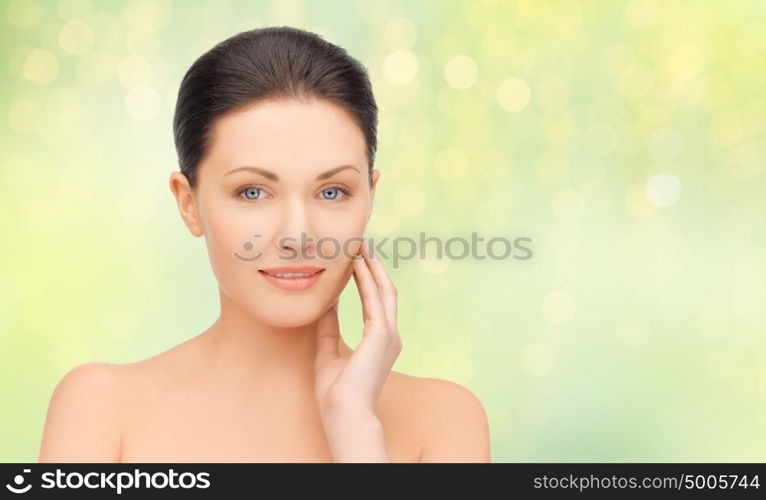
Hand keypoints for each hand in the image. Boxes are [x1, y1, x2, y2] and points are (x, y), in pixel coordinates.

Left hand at [314, 240, 401, 419]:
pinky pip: (374, 301)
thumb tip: (325, 306)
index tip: (358, 261)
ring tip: (360, 248)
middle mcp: (390, 336)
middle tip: (361, 245)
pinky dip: (366, 281)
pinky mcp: (382, 336)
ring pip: (383, 292)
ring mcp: (388, 335)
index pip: (377, 302)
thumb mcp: (327, 352)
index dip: (369, 279)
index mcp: (380, 341)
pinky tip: (357, 267)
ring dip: (372, 268)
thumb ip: (329, 328)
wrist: (343, 413)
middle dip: (374, 267)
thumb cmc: (336, 392)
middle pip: (385, 292)